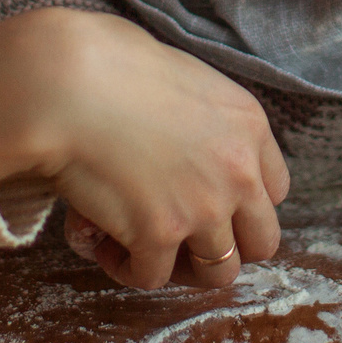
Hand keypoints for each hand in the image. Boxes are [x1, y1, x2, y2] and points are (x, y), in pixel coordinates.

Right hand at [0, 8, 289, 289]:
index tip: (210, 205)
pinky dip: (128, 268)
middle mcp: (239, 171)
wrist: (67, 82)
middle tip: (183, 240)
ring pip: (219, 272)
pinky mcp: (159, 233)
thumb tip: (187, 150)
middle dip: (225, 245)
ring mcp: (204, 207)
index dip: (241, 204)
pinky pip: (153, 277)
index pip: (274, 190)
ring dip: (183, 267)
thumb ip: (203, 122)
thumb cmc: (109, 65)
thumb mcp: (183, 81)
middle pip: (261, 241)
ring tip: (145, 248)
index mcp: (249, 126)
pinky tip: (104, 244)